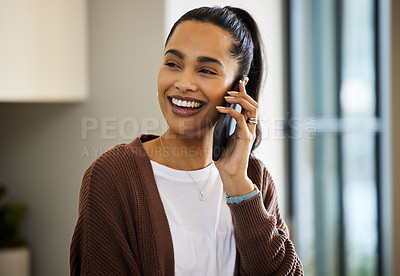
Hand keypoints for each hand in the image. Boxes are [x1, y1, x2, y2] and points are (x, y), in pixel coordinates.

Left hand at [215, 79, 258, 195]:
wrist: (230, 174)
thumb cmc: (226, 158)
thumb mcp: (222, 137)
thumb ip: (223, 126)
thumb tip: (216, 114)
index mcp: (245, 127)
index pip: (248, 106)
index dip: (245, 94)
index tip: (239, 83)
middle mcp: (250, 128)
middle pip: (254, 104)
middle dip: (243, 93)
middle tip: (231, 89)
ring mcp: (249, 132)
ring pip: (252, 109)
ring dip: (240, 99)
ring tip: (228, 96)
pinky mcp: (246, 138)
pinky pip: (241, 119)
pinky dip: (231, 111)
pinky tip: (221, 108)